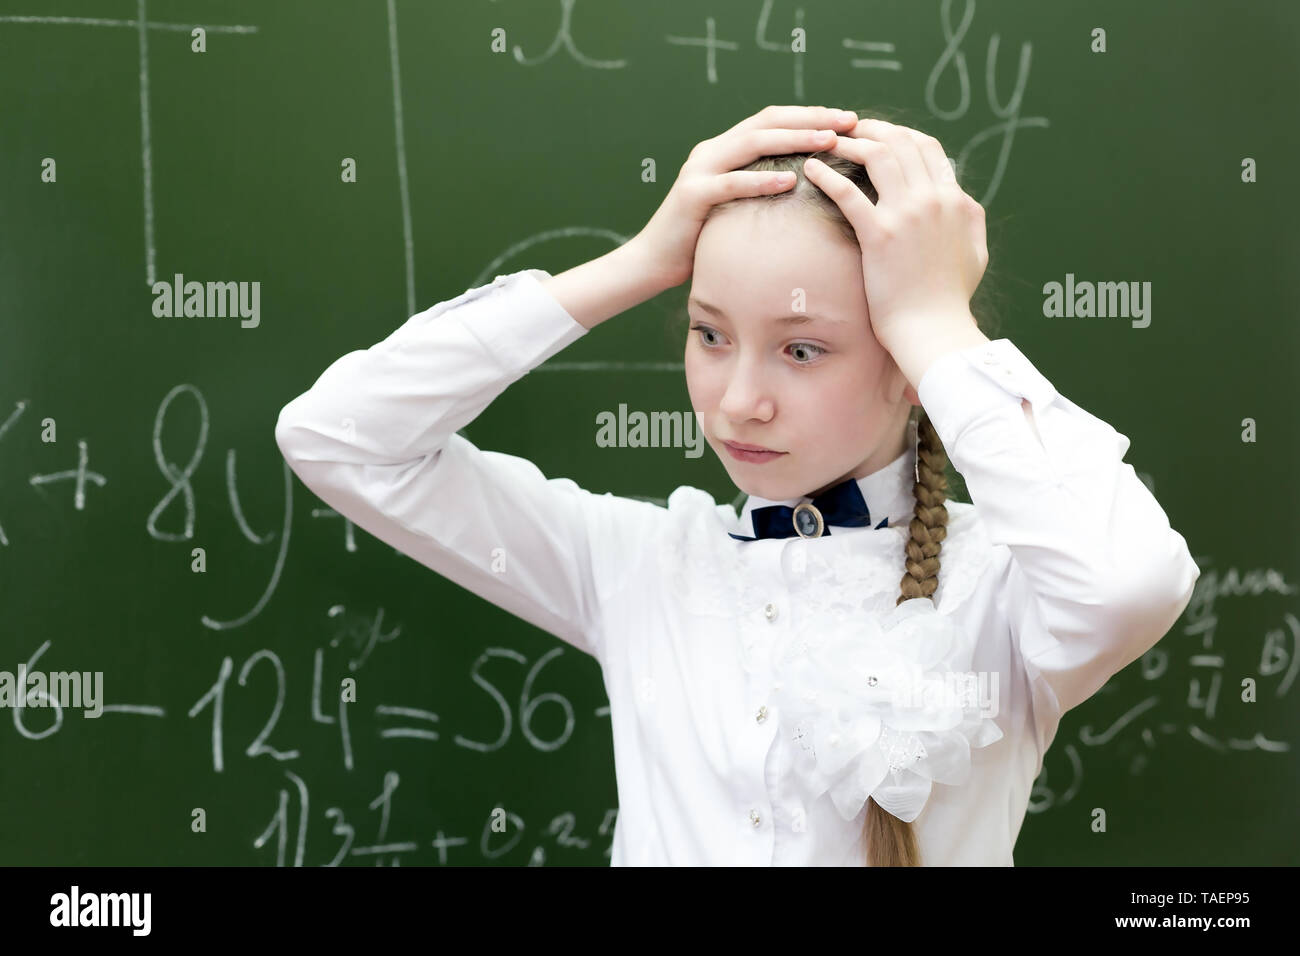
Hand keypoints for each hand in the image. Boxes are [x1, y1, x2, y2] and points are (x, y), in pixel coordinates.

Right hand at [628, 104, 860, 289]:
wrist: (652, 262)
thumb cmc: (699, 240)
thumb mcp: (736, 208)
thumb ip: (759, 189)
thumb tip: (806, 188)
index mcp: (724, 149)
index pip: (773, 120)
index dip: (810, 115)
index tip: (848, 120)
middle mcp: (711, 151)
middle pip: (767, 122)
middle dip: (812, 119)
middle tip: (849, 121)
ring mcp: (699, 170)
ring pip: (752, 143)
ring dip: (795, 139)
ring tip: (829, 141)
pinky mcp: (692, 195)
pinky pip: (731, 183)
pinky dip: (761, 180)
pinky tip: (791, 180)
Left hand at [802, 118, 987, 353]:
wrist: (934, 329)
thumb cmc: (949, 298)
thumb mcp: (974, 251)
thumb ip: (969, 219)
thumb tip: (963, 201)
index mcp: (956, 200)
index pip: (928, 148)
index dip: (900, 134)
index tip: (878, 135)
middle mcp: (934, 200)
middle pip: (901, 142)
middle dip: (871, 129)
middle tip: (847, 130)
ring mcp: (908, 215)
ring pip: (877, 156)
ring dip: (850, 143)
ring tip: (828, 142)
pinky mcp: (880, 235)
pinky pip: (848, 193)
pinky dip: (827, 175)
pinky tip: (810, 169)